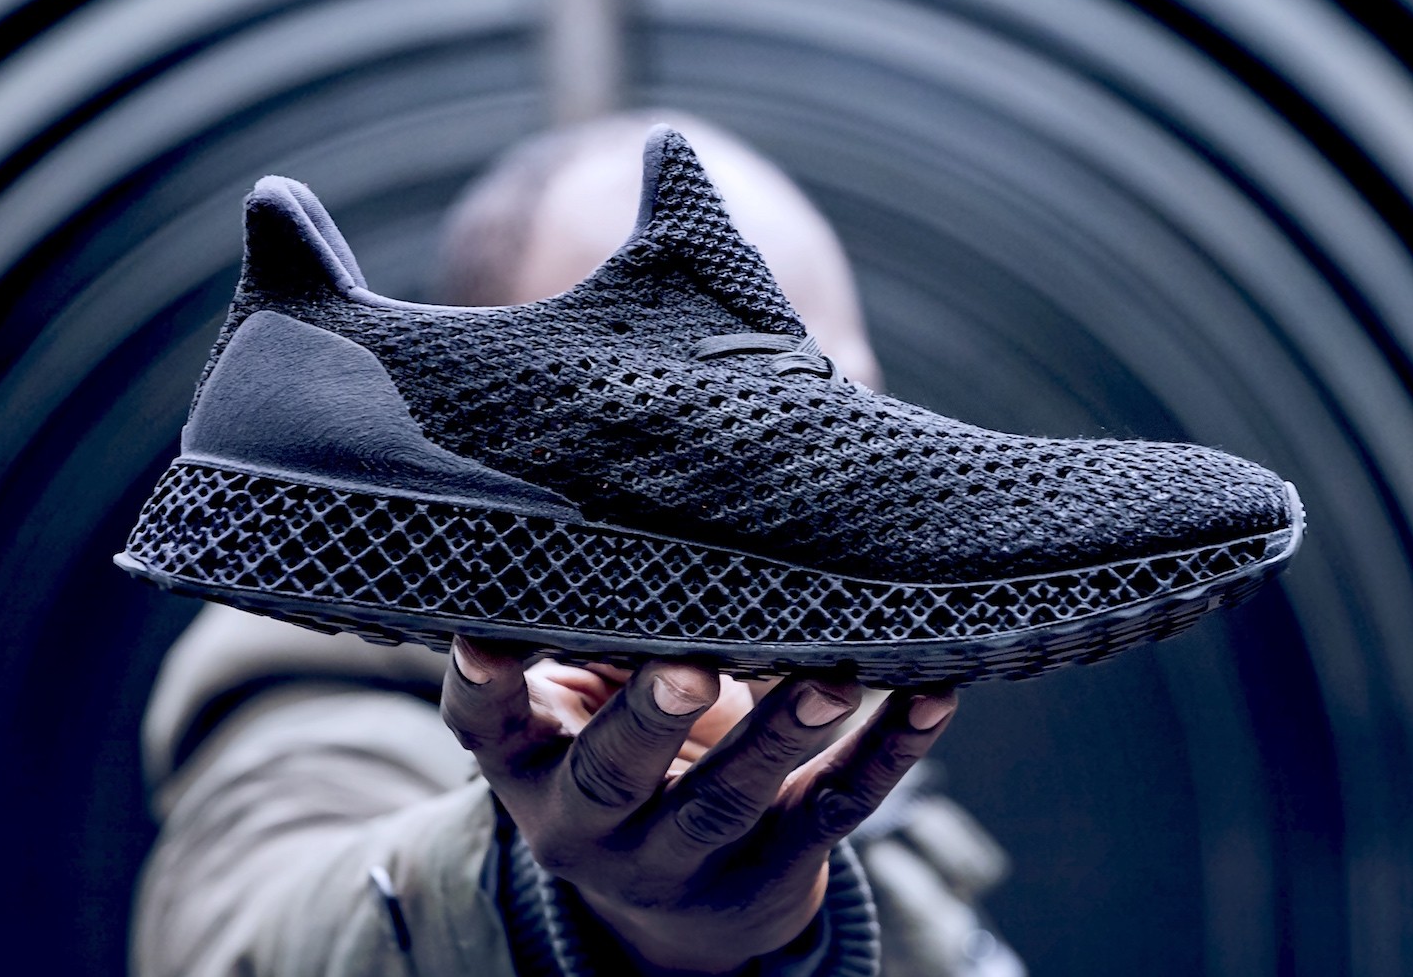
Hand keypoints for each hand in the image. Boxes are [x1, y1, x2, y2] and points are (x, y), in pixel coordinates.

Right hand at [441, 637, 957, 974]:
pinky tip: (931, 700)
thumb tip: (639, 498)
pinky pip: (832, 810)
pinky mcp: (774, 869)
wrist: (676, 914)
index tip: (481, 632)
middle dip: (648, 721)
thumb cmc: (628, 762)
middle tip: (684, 666)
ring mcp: (682, 860)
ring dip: (781, 735)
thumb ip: (592, 633)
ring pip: (728, 803)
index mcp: (533, 768)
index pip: (484, 726)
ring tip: (829, 680)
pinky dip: (887, 755)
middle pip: (612, 778)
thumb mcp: (586, 711)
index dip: (481, 681)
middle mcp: (592, 826)